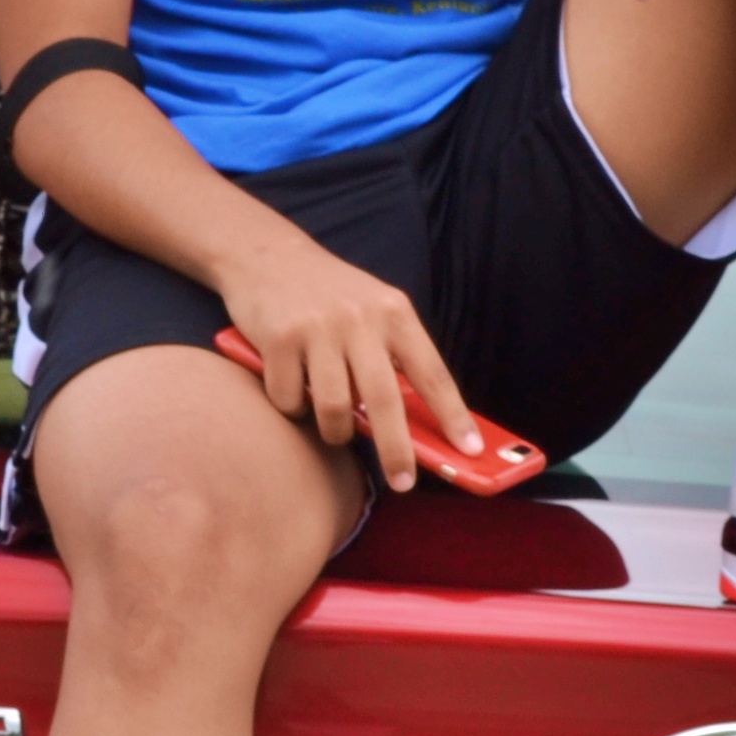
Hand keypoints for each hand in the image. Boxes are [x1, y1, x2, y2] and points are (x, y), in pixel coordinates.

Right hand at [217, 233, 480, 491]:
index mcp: (394, 313)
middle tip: (403, 481)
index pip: (432, 373)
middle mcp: (360, 319)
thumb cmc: (328, 293)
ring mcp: (318, 328)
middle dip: (396, 450)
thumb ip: (393, 355)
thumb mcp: (373, 309)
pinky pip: (289, 399)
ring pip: (334, 408)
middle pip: (385, 400)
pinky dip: (291, 407)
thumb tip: (413, 423)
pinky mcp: (279, 338)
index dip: (453, 416)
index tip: (470, 450)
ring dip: (334, 430)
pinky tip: (291, 389)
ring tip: (332, 425)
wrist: (266, 254)